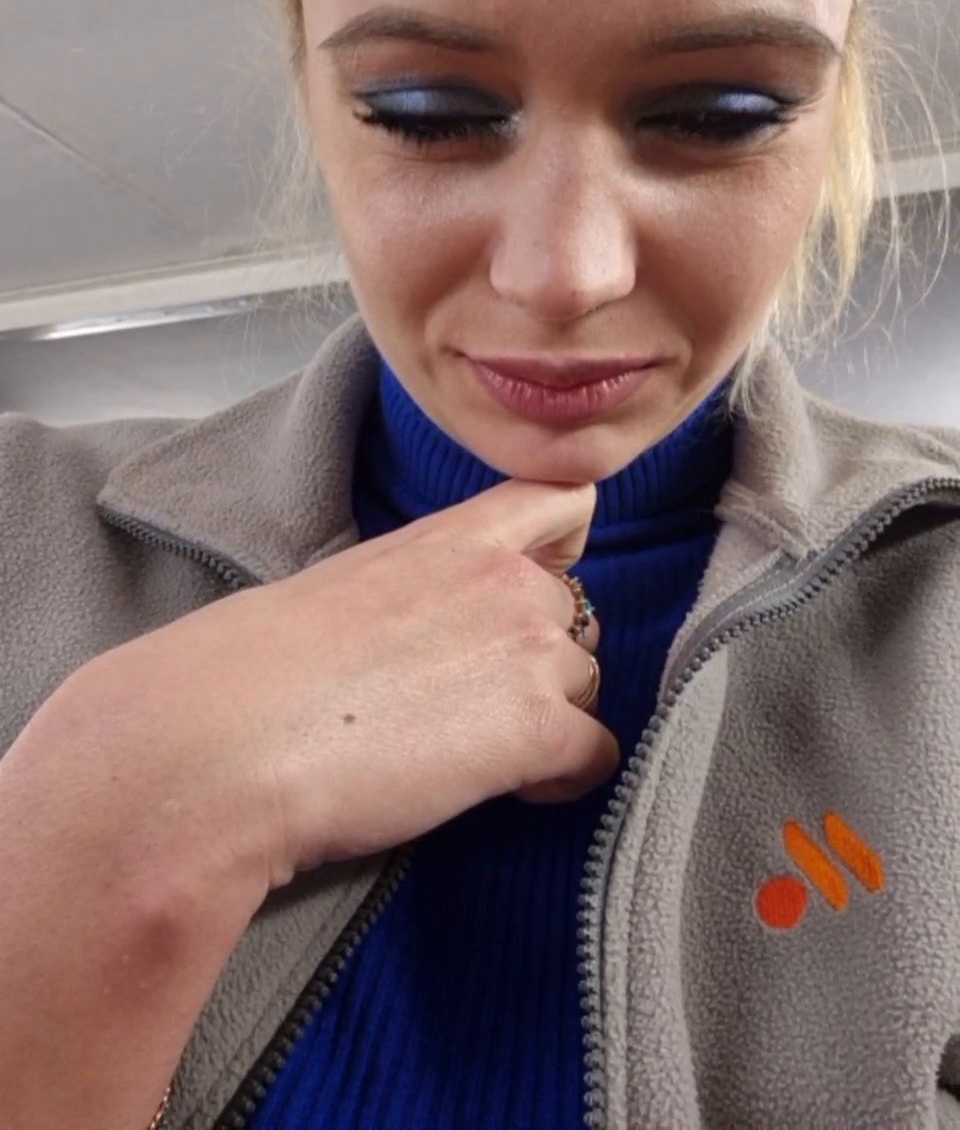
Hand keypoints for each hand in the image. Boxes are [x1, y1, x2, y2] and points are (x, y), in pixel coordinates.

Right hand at [78, 480, 616, 891]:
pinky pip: (599, 754)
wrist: (224, 742)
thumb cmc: (252, 671)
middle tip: (475, 703)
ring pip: (589, 684)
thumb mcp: (343, 590)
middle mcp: (508, 581)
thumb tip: (427, 640)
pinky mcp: (539, 732)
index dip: (568, 545)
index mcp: (454, 537)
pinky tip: (513, 792)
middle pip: (578, 614)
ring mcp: (530, 653)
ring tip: (480, 755)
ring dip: (552, 717)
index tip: (545, 581)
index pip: (564, 502)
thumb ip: (415, 593)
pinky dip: (567, 777)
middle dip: (542, 657)